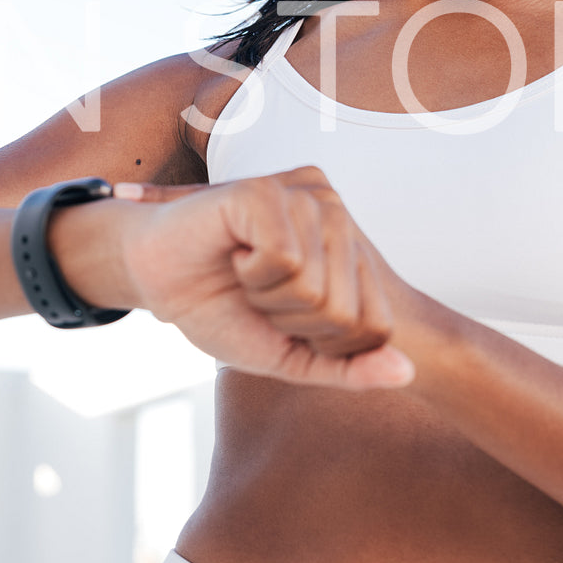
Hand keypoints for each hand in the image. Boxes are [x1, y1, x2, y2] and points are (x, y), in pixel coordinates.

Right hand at [110, 165, 414, 390]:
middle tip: (257, 294)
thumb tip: (407, 372)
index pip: (376, 326)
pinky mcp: (265, 191)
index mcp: (348, 243)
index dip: (323, 345)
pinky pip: (284, 259)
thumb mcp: (292, 354)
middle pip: (346, 313)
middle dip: (293, 323)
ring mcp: (303, 195)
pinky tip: (234, 252)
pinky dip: (251, 274)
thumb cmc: (222, 311)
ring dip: (268, 299)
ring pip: (316, 289)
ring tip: (245, 272)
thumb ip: (348, 367)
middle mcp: (333, 210)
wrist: (154, 280)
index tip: (283, 319)